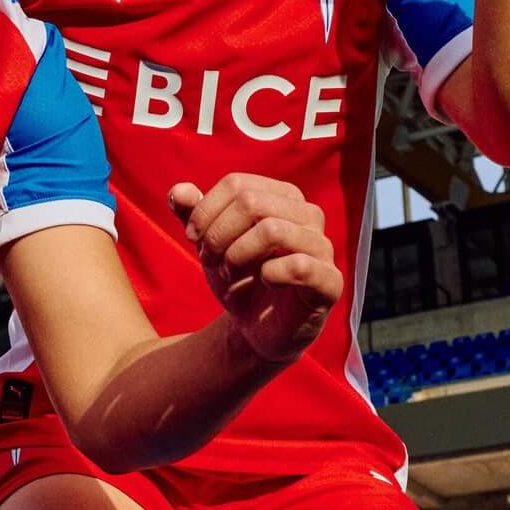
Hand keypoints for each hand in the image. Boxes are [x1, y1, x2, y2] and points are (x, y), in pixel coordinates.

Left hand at [171, 174, 342, 365]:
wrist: (254, 325)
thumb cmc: (235, 274)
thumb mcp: (207, 240)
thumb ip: (191, 212)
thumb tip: (180, 191)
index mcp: (281, 195)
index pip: (237, 184)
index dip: (205, 211)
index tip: (193, 238)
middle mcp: (308, 214)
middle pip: (251, 202)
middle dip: (218, 234)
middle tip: (209, 258)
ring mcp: (322, 247)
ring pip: (272, 230)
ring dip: (237, 254)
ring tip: (229, 270)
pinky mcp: (329, 281)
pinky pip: (299, 265)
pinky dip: (268, 275)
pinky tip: (263, 282)